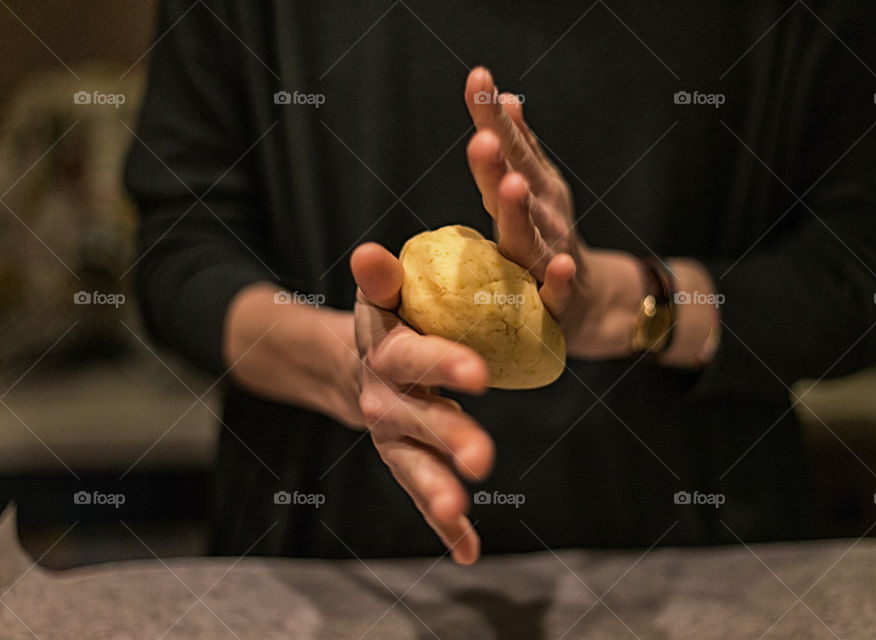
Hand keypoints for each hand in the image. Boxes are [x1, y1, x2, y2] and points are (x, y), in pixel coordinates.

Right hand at [350, 243, 494, 564]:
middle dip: (450, 438)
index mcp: (387, 354)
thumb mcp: (381, 299)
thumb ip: (383, 281)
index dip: (443, 363)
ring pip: (415, 468)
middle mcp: (387, 401)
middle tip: (481, 458)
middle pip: (418, 421)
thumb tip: (370, 251)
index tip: (479, 374)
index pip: (415, 358)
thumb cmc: (388, 322)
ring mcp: (395, 439)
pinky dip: (445, 528)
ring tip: (458, 512)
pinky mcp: (407, 463)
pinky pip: (423, 497)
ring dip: (436, 492)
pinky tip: (468, 552)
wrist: (359, 365)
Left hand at [464, 67, 648, 357]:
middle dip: (499, 160)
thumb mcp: (537, 188)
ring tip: (513, 185)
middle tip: (481, 135)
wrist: (590, 298)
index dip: (491, 114)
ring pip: (532, 234)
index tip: (477, 76)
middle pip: (516, 185)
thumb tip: (505, 96)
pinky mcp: (560, 297)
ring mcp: (553, 253)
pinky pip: (559, 289)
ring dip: (523, 210)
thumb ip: (518, 145)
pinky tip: (564, 265)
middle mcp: (543, 215)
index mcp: (531, 187)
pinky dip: (562, 277)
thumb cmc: (549, 238)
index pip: (507, 147)